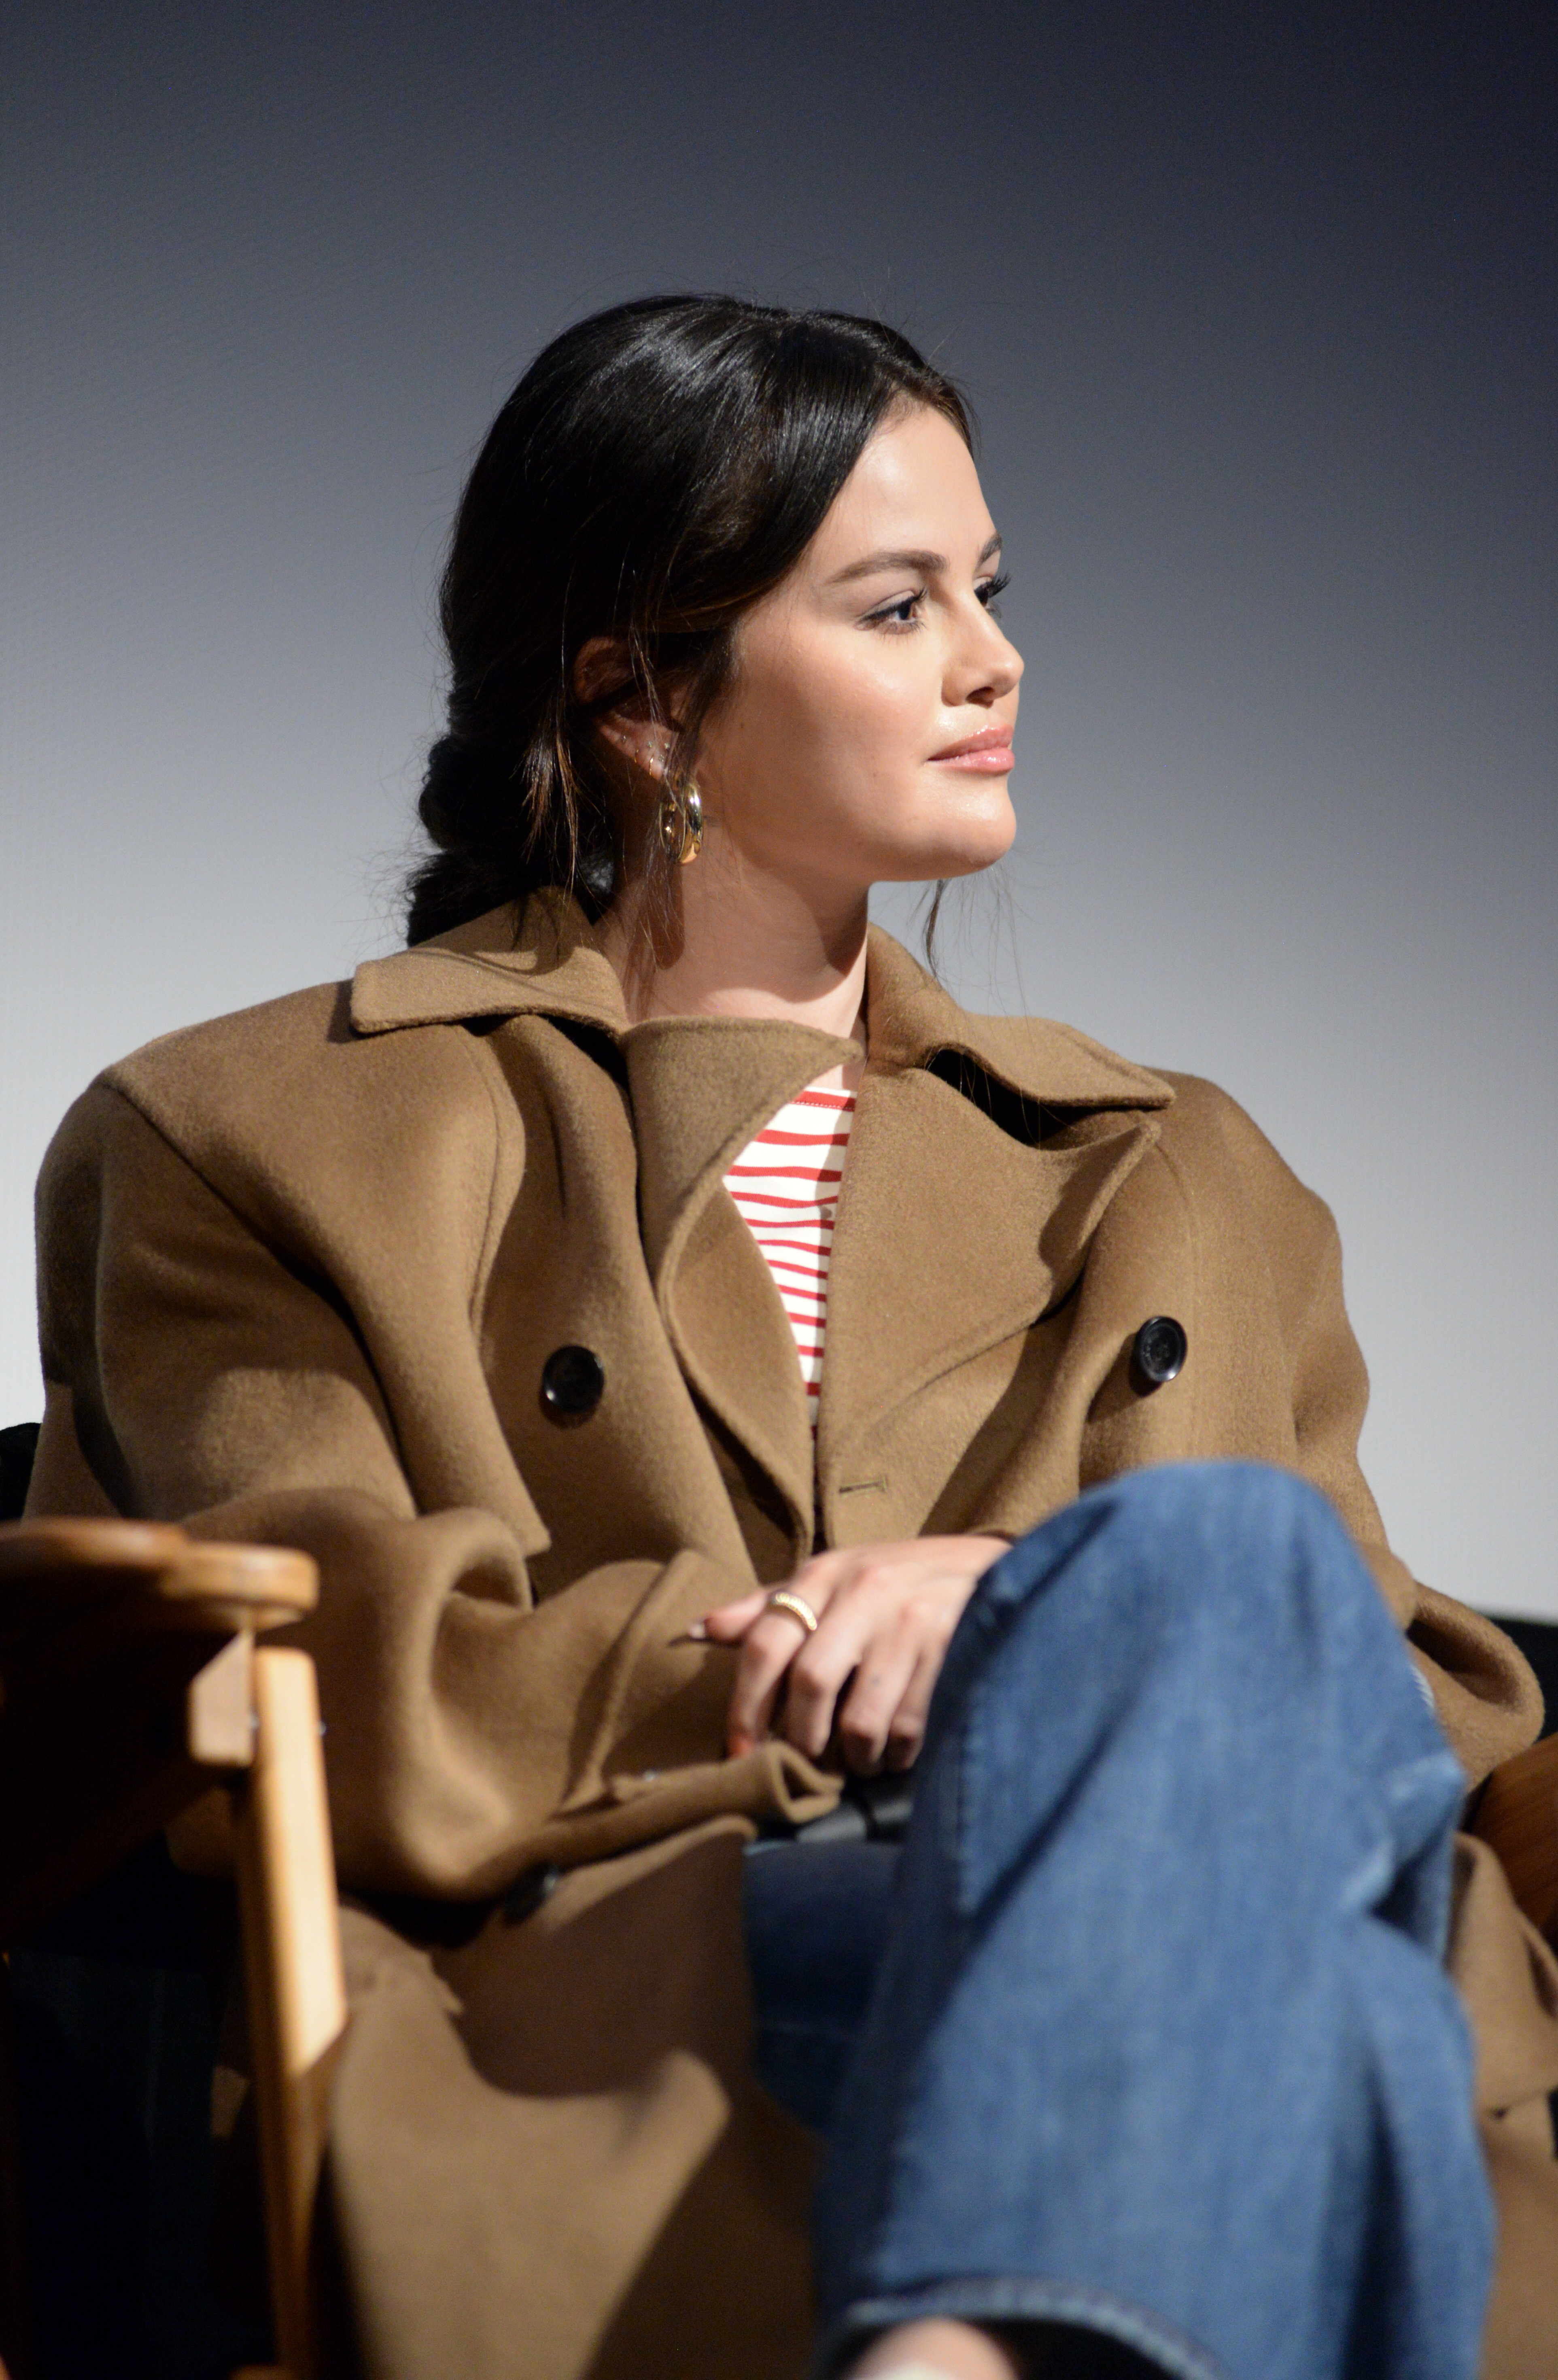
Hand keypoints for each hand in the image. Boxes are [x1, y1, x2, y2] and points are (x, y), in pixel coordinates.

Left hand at [699, 1536, 1008, 1772]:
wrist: (998, 1572)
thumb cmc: (898, 1583)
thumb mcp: (834, 1579)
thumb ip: (769, 1606)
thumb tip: (702, 1629)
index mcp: (826, 1574)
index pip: (765, 1644)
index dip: (744, 1706)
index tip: (739, 1752)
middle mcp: (865, 1592)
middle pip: (810, 1685)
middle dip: (802, 1740)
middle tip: (807, 1762)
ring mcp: (911, 1622)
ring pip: (861, 1720)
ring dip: (853, 1757)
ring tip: (858, 1759)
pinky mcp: (953, 1650)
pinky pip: (908, 1728)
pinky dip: (895, 1755)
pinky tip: (896, 1751)